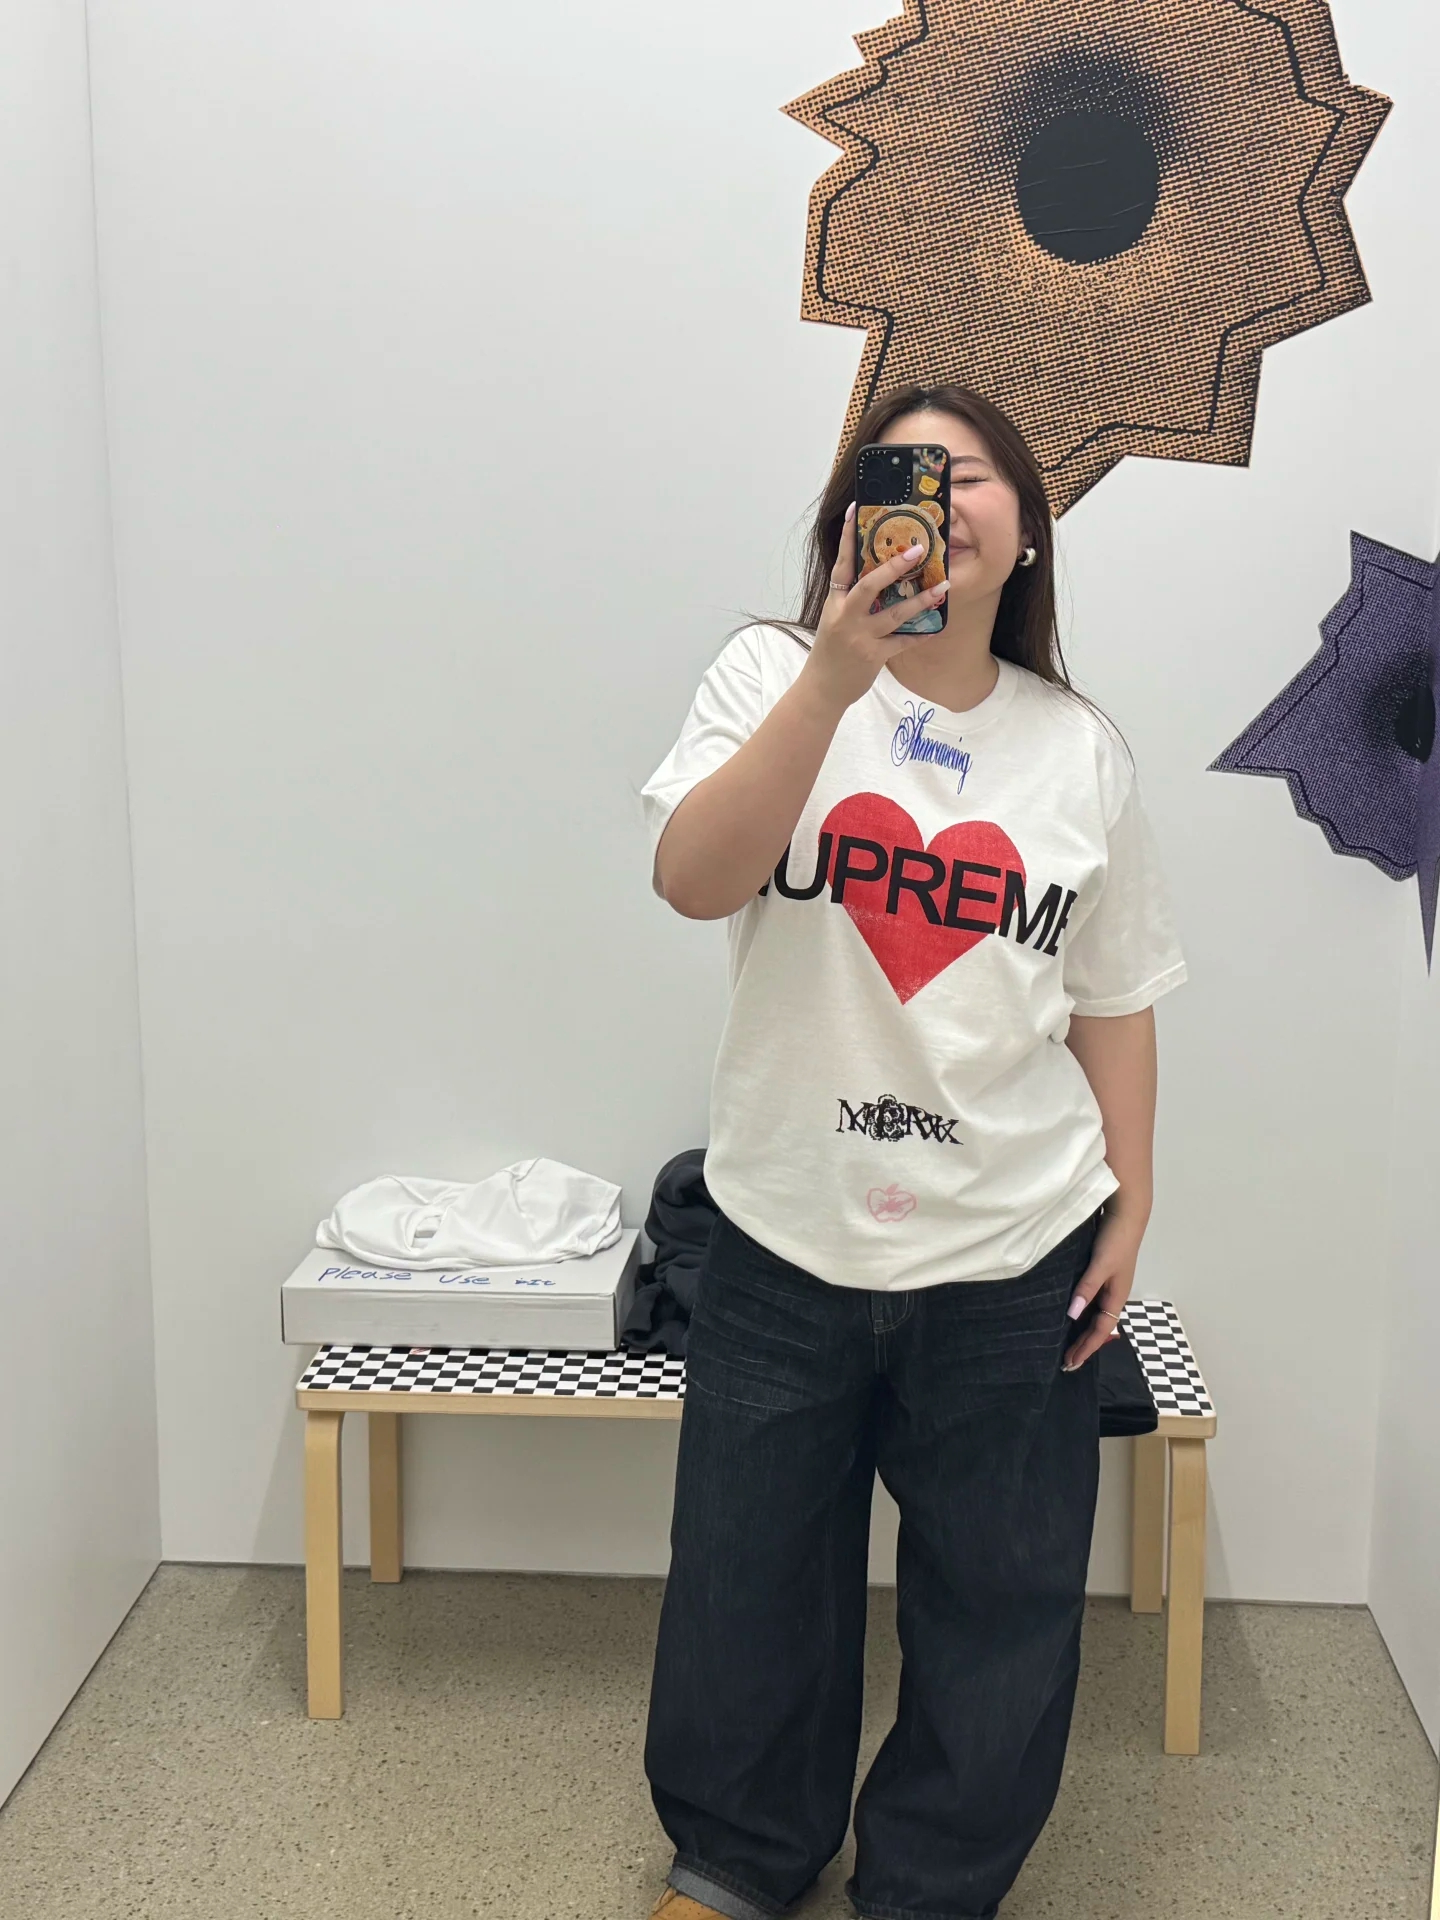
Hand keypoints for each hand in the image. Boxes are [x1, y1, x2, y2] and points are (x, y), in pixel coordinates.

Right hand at [801, 501, 949, 713]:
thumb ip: (852, 598)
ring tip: (943, 587)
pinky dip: (920, 634)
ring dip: (921, 600)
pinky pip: (903, 642)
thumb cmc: (830, 650)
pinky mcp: (874, 656)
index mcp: (834, 602)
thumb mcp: (834, 618)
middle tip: (917, 549)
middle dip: (894, 567)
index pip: (841, 564)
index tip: (855, 510)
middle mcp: (846, 616)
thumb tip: (881, 575)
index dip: (846, 537)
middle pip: (870, 586)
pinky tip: (937, 626)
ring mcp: (860, 637)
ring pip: (895, 614)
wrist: (822, 688)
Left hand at [1061, 1206, 1145, 1371]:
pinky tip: (1072, 1314)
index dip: (1087, 1347)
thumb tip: (1073, 1315)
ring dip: (1083, 1331)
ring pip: (1095, 1314)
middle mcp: (1114, 1293)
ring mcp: (1108, 1283)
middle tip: (1067, 1362)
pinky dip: (1082, 1312)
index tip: (1072, 1363)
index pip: (1101, 1329)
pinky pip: (1091, 1301)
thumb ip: (1087, 1288)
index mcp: (1117, 1295)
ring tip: (1069, 1344)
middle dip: (1084, 1345)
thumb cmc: (1116, 1239)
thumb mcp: (1101, 1265)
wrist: (1126, 1213)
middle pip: (1098, 1326)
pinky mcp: (1101, 1272)